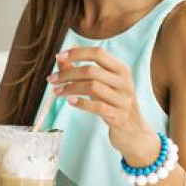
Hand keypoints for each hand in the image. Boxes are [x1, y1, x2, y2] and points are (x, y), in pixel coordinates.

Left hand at [47, 46, 159, 163]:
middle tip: (52, 79)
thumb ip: (82, 71)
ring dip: (69, 88)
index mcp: (121, 69)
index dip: (77, 53)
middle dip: (67, 73)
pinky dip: (81, 103)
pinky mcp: (119, 117)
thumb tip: (63, 56)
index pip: (98, 53)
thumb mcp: (102, 84)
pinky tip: (69, 101)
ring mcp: (123, 100)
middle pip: (91, 70)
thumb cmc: (113, 103)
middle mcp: (124, 82)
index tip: (59, 56)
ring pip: (92, 87)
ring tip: (56, 91)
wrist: (134, 131)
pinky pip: (97, 107)